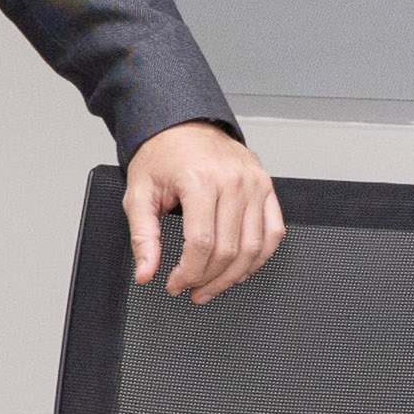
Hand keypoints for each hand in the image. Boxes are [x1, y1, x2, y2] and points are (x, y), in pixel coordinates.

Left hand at [119, 122, 282, 304]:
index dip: (188, 273)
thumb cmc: (162, 156)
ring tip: (213, 286)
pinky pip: (273, 232)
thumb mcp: (139, 193)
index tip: (175, 284)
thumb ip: (143, 237)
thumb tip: (146, 273)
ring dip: (233, 276)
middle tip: (190, 289)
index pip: (201, 244)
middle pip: (228, 250)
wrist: (183, 124)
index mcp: (199, 180)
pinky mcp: (266, 187)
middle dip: (207, 279)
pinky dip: (259, 257)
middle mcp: (232, 181)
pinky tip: (240, 269)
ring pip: (254, 247)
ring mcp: (254, 184)